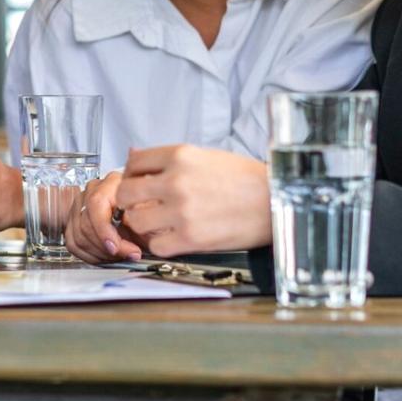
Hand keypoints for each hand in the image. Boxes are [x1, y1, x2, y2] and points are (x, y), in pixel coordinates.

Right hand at [65, 170, 144, 263]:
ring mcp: (82, 204)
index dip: (103, 230)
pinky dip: (91, 255)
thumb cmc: (152, 214)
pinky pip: (73, 243)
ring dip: (100, 253)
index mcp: (113, 182)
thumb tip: (129, 230)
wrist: (149, 217)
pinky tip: (108, 255)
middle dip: (107, 247)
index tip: (115, 248)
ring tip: (121, 255)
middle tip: (129, 254)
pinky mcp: (75, 220)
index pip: (96, 203)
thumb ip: (141, 221)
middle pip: (85, 223)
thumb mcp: (155, 215)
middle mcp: (94, 190)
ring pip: (79, 236)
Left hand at [115, 145, 270, 256]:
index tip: (138, 183)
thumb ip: (169, 159)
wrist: (275, 200)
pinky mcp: (190, 238)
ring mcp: (181, 210)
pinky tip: (172, 237)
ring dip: (143, 224)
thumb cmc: (246, 179)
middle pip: (126, 192)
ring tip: (158, 223)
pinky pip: (155, 245)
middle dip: (130, 200)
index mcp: (181, 155)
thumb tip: (135, 157)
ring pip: (135, 220)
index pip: (134, 163)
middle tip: (140, 205)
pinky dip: (160, 244)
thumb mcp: (206, 155)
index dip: (132, 175)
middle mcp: (177, 181)